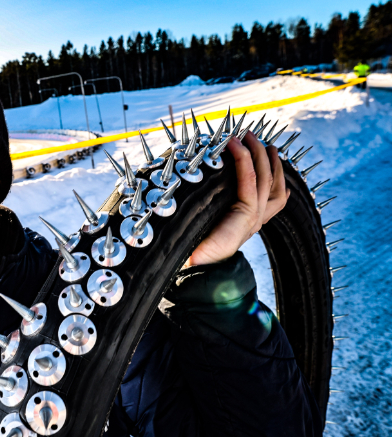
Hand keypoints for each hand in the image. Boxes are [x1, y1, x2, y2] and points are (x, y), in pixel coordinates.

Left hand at [184, 131, 289, 267]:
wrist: (193, 271)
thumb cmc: (197, 248)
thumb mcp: (210, 225)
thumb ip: (217, 206)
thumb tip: (214, 180)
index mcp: (250, 222)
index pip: (274, 194)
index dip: (274, 170)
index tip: (266, 147)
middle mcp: (256, 221)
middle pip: (272, 183)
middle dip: (266, 156)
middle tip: (252, 134)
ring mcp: (253, 222)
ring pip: (266, 181)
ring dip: (259, 156)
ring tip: (251, 138)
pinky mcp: (245, 222)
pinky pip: (249, 186)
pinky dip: (244, 164)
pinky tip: (237, 149)